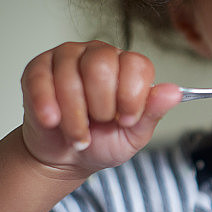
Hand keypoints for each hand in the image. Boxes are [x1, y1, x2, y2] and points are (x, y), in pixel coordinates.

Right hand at [20, 41, 180, 178]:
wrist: (66, 157)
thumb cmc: (102, 141)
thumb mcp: (134, 134)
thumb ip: (153, 112)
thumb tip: (174, 92)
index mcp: (128, 67)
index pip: (137, 65)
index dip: (132, 97)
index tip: (127, 120)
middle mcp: (100, 54)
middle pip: (102, 65)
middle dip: (102, 105)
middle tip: (100, 122)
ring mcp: (68, 57)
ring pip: (70, 75)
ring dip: (74, 115)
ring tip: (78, 133)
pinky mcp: (38, 68)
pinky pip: (41, 80)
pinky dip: (47, 106)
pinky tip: (53, 121)